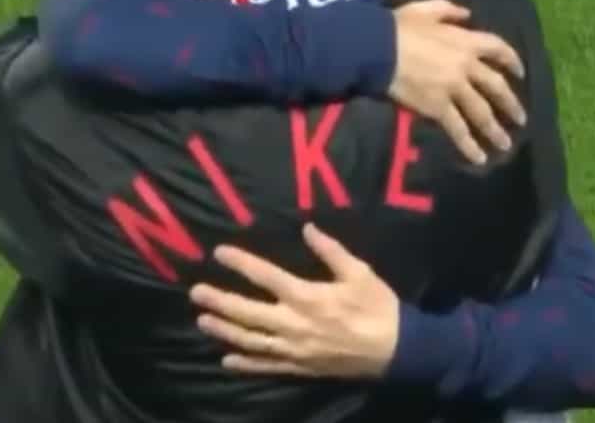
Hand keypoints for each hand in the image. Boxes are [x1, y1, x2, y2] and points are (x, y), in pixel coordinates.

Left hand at [189, 223, 399, 378]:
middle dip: (220, 301)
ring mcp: (295, 349)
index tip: (219, 252)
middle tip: (195, 293)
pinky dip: (246, 365)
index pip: (265, 275)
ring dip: (225, 331)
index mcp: (307, 296)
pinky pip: (268, 367)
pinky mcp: (301, 368)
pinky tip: (227, 361)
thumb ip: (330, 250)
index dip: (240, 263)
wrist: (399, 352)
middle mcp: (294, 324)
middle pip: (248, 312)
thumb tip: (306, 226)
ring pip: (251, 341)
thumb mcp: (359, 272)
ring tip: (203, 321)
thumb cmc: (378, 307)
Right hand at [390, 0, 525, 163]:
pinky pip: (457, 128)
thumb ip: (448, 10)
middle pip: (495, 86)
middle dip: (510, 104)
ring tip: (504, 144)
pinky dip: (468, 144)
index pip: (498, 48)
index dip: (511, 60)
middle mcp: (466, 66)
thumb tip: (466, 14)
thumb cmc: (397, 28)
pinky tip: (477, 157)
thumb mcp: (424, 9)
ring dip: (494, 129)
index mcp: (465, 41)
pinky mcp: (438, 107)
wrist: (378, 50)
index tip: (519, 72)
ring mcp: (454, 88)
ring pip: (481, 112)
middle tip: (520, 119)